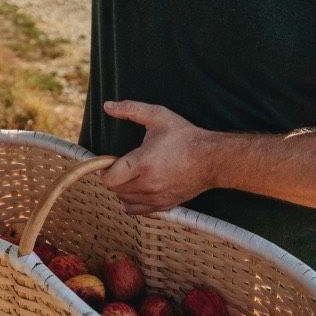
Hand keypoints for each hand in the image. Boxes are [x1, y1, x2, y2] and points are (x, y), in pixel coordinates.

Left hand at [98, 101, 216, 214]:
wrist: (211, 158)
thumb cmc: (184, 136)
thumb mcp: (157, 116)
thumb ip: (130, 109)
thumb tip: (107, 106)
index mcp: (143, 163)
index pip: (109, 179)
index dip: (104, 169)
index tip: (110, 160)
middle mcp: (148, 184)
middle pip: (115, 189)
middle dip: (114, 176)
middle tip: (124, 163)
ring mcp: (156, 198)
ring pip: (124, 200)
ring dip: (122, 188)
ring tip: (133, 173)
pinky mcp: (163, 205)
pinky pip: (137, 210)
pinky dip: (132, 200)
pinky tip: (139, 186)